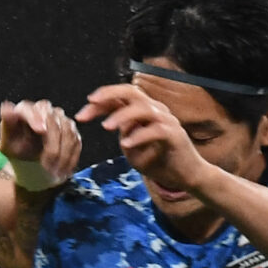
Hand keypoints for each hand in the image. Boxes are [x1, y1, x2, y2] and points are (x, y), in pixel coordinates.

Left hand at [0, 99, 80, 185]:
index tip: (40, 130)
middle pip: (52, 118)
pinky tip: (63, 170)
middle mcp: (42, 109)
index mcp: (24, 110)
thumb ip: (7, 126)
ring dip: (62, 154)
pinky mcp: (71, 128)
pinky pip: (76, 140)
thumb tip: (6, 108)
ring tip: (54, 172)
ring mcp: (59, 117)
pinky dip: (70, 157)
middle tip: (46, 166)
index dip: (36, 117)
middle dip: (51, 144)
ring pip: (67, 130)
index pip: (30, 108)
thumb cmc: (17, 153)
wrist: (30, 164)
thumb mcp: (7, 144)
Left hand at [77, 84, 212, 201]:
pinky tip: (126, 145)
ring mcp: (166, 120)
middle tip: (90, 103)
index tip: (81, 114)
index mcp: (144, 110)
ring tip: (106, 127)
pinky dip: (139, 136)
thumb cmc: (159, 160)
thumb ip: (123, 133)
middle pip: (131, 92)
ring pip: (143, 108)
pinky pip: (156, 130)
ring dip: (122, 116)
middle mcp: (155, 110)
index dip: (99, 102)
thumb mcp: (133, 147)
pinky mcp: (175, 135)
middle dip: (109, 95)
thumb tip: (108, 122)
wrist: (186, 176)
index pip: (120, 98)